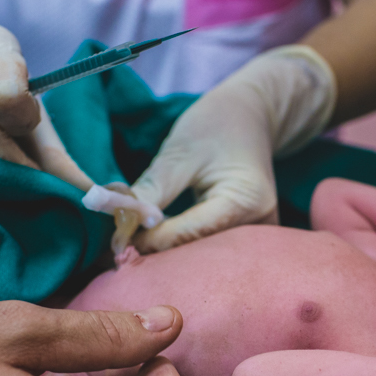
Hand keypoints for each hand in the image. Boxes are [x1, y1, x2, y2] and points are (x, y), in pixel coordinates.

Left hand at [130, 45, 335, 251]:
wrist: (249, 118)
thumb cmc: (216, 126)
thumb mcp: (180, 152)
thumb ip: (153, 190)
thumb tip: (121, 222)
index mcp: (246, 202)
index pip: (190, 235)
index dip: (151, 242)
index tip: (116, 243)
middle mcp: (259, 226)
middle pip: (200, 255)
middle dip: (159, 254)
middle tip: (120, 251)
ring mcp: (258, 235)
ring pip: (204, 257)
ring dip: (170, 255)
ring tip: (136, 246)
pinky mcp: (248, 238)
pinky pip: (211, 250)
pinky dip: (183, 247)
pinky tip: (158, 243)